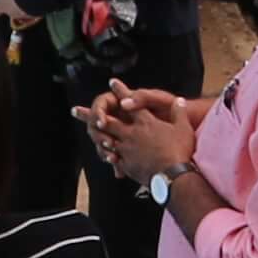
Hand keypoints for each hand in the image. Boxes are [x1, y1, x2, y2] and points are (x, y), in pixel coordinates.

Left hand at [85, 85, 204, 183]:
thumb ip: (179, 113)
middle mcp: (131, 133)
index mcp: (145, 122)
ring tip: (90, 132)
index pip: (131, 103)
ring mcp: (126, 149)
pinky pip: (115, 159)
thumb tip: (180, 101)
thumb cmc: (179, 149)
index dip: (121, 92)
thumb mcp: (183, 128)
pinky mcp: (126, 164)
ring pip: (107, 140)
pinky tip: (106, 156)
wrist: (172, 175)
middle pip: (109, 121)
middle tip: (75, 110)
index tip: (112, 82)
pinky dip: (110, 157)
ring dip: (98, 136)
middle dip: (93, 114)